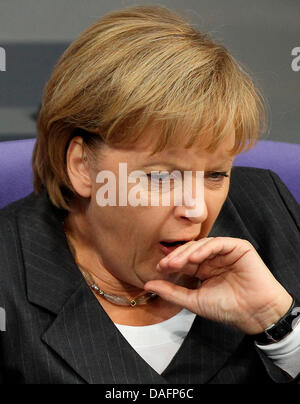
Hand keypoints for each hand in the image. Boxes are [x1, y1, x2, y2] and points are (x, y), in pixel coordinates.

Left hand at [144, 237, 292, 333]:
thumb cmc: (227, 308)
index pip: (184, 261)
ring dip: (188, 252)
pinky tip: (195, 258)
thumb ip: (172, 292)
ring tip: (177, 263)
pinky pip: (218, 243)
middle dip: (176, 257)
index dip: (171, 262)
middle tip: (165, 265)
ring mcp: (225, 252)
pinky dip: (205, 248)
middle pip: (190, 250)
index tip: (159, 269)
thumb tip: (148, 285)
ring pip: (202, 245)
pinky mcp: (237, 247)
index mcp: (204, 269)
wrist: (253, 313)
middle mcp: (213, 258)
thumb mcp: (194, 300)